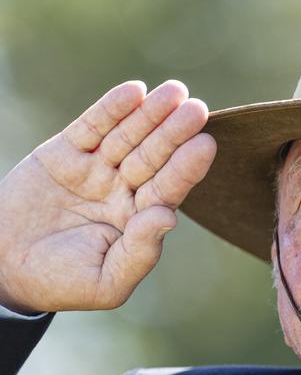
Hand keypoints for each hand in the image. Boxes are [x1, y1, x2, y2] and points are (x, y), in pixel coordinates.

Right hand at [0, 80, 216, 312]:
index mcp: (137, 222)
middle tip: (198, 110)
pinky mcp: (66, 154)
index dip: (186, 168)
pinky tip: (134, 92)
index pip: (167, 191)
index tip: (206, 145)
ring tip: (174, 92)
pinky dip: (111, 109)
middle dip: (174, 134)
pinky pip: (92, 127)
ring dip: (150, 114)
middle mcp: (122, 192)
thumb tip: (168, 217)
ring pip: (128, 137)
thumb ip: (140, 253)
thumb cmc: (61, 283)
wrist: (4, 269)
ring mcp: (96, 170)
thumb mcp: (106, 283)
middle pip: (154, 158)